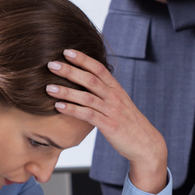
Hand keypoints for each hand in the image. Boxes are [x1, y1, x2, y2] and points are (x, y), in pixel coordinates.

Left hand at [47, 49, 167, 193]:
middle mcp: (114, 97)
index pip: (99, 68)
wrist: (146, 143)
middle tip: (51, 64)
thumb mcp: (119, 103)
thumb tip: (88, 83)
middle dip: (70, 70)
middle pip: (90, 79)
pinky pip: (88, 115)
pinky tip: (59, 106)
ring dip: (67, 91)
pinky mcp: (109, 125)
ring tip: (48, 87)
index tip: (66, 51)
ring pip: (87, 97)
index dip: (83, 59)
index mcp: (116, 89)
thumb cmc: (128, 123)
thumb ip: (105, 92)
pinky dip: (72, 110)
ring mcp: (112, 111)